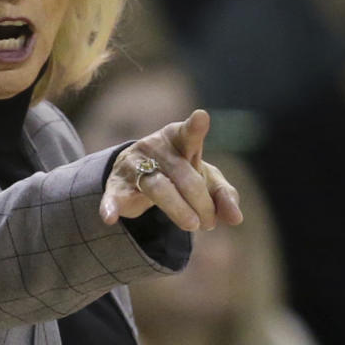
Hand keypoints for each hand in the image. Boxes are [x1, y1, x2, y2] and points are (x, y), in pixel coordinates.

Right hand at [99, 109, 241, 229]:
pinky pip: (113, 196)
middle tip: (208, 223)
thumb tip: (236, 219)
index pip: (188, 133)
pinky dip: (110, 206)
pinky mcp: (116, 185)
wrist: (139, 172)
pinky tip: (109, 218)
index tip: (201, 118)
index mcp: (179, 138)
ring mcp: (134, 165)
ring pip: (156, 188)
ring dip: (178, 209)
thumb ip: (224, 196)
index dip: (195, 127)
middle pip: (181, 175)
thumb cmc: (181, 172)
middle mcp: (155, 147)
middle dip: (200, 202)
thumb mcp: (207, 180)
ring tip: (193, 226)